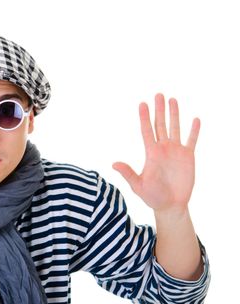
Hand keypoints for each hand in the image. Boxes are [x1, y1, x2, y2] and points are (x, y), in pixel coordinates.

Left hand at [112, 93, 199, 211]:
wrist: (170, 205)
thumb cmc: (152, 197)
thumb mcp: (138, 185)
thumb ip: (128, 173)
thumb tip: (113, 164)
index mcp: (151, 153)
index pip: (146, 131)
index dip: (144, 117)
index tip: (142, 104)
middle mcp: (163, 149)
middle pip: (160, 125)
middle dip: (159, 110)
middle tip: (158, 94)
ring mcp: (176, 151)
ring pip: (175, 128)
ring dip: (174, 114)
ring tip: (172, 99)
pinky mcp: (188, 157)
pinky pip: (191, 140)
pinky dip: (194, 130)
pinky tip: (195, 119)